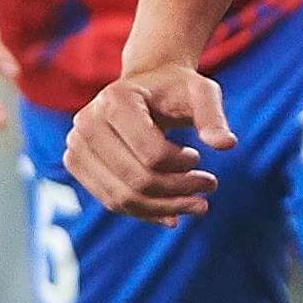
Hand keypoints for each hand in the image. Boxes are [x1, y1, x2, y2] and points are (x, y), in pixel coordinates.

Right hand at [65, 54, 231, 218]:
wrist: (144, 87)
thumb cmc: (175, 89)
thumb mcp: (202, 92)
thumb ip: (214, 116)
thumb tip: (226, 144)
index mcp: (115, 100)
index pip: (152, 154)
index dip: (182, 166)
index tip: (198, 157)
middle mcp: (87, 122)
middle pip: (136, 181)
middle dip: (178, 193)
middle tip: (207, 187)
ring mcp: (76, 145)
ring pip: (121, 198)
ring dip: (164, 209)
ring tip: (197, 205)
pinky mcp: (76, 163)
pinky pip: (110, 201)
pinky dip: (144, 213)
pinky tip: (172, 215)